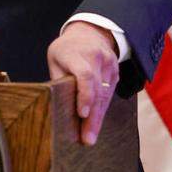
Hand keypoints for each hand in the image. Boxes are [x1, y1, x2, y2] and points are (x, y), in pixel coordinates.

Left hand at [46, 21, 119, 144]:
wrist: (89, 32)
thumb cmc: (66, 50)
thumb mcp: (55, 59)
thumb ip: (59, 80)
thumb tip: (58, 108)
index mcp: (76, 53)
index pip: (85, 75)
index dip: (85, 95)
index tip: (82, 114)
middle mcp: (95, 57)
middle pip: (97, 90)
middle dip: (92, 117)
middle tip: (87, 139)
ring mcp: (108, 63)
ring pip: (105, 94)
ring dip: (98, 117)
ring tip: (91, 136)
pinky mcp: (116, 70)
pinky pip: (110, 92)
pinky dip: (102, 108)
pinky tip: (96, 123)